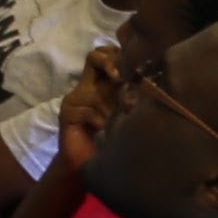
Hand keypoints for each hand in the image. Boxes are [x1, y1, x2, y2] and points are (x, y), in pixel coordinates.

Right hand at [54, 45, 129, 170]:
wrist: (87, 163)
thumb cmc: (112, 139)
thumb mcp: (128, 113)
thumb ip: (134, 97)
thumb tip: (150, 83)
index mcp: (104, 84)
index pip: (107, 55)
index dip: (119, 55)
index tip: (134, 68)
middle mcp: (88, 87)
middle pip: (94, 56)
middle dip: (109, 63)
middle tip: (119, 78)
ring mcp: (75, 99)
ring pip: (93, 86)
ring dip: (107, 105)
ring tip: (113, 120)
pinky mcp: (66, 113)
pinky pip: (86, 109)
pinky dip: (98, 120)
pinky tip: (101, 131)